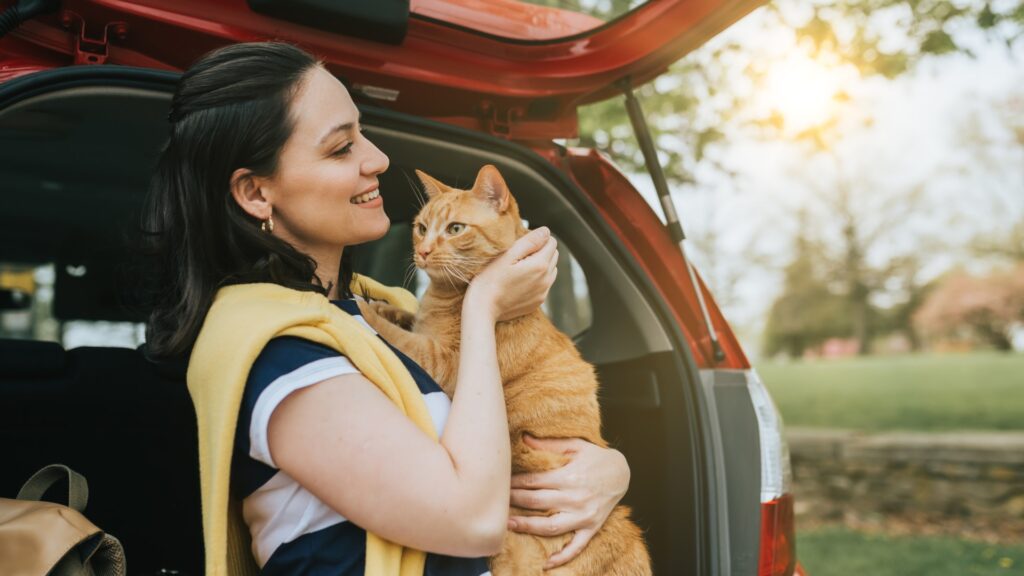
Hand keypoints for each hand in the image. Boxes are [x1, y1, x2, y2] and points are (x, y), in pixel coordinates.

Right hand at [468, 227, 557, 321]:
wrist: (483, 308)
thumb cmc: (491, 279)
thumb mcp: (508, 255)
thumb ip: (530, 241)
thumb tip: (546, 231)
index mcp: (540, 265)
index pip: (551, 242)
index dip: (537, 239)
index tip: (522, 245)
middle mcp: (546, 280)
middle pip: (554, 255)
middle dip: (541, 251)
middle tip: (520, 256)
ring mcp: (543, 292)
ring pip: (552, 270)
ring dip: (541, 265)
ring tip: (521, 268)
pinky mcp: (538, 301)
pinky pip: (545, 284)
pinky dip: (538, 279)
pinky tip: (520, 281)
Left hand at [508, 435, 630, 568]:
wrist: (623, 472)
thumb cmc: (596, 457)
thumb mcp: (576, 445)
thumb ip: (549, 445)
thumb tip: (524, 439)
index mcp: (569, 476)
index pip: (534, 481)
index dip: (514, 483)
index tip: (500, 483)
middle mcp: (575, 497)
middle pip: (537, 502)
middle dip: (514, 501)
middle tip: (497, 503)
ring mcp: (584, 515)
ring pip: (551, 526)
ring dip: (529, 527)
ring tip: (509, 525)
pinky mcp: (592, 527)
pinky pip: (577, 546)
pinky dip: (563, 556)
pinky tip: (546, 563)